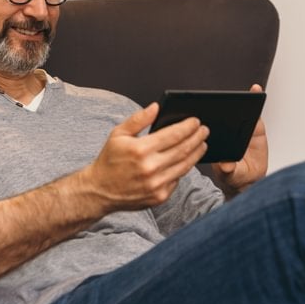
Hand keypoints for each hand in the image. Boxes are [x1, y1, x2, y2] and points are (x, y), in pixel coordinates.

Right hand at [83, 102, 208, 210]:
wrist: (100, 191)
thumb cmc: (109, 160)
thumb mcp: (118, 134)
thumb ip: (139, 119)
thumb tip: (157, 107)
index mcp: (140, 150)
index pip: (173, 135)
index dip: (188, 127)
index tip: (196, 121)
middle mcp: (150, 168)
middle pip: (183, 150)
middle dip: (197, 138)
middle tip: (204, 130)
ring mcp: (156, 184)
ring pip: (185, 166)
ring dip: (197, 153)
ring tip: (202, 144)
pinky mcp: (159, 197)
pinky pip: (177, 180)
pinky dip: (184, 169)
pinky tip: (187, 160)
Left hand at [212, 84, 268, 196]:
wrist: (249, 178)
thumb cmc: (233, 174)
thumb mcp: (230, 175)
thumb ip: (228, 170)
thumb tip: (226, 165)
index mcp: (217, 140)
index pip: (210, 124)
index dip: (208, 114)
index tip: (207, 104)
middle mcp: (226, 131)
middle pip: (224, 114)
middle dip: (226, 103)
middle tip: (230, 96)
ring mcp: (240, 128)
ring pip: (239, 110)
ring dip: (243, 98)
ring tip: (248, 92)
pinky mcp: (255, 128)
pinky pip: (255, 112)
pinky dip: (254, 100)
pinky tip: (255, 91)